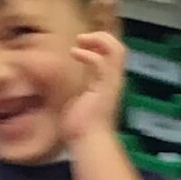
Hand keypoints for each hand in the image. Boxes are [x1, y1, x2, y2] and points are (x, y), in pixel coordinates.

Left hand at [60, 31, 125, 146]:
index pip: (112, 55)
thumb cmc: (81, 128)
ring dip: (98, 39)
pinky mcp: (106, 86)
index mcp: (107, 83)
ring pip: (117, 49)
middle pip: (119, 48)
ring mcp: (112, 82)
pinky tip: (76, 53)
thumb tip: (60, 82)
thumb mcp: (77, 100)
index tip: (81, 45)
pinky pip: (103, 61)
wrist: (88, 142)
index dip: (100, 44)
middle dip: (101, 37)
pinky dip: (90, 53)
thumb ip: (76, 87)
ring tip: (81, 41)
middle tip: (82, 39)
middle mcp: (114, 80)